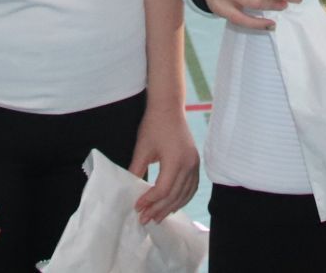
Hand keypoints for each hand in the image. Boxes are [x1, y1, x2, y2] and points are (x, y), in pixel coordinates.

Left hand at [128, 102, 198, 224]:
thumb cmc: (153, 125)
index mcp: (175, 160)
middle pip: (174, 195)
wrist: (169, 107)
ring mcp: (195, 164)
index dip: (150, 201)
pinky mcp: (195, 163)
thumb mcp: (141, 148)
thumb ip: (136, 170)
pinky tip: (172, 205)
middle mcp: (189, 164)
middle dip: (158, 209)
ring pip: (184, 194)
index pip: (163, 189)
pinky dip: (182, 198)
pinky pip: (192, 187)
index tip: (137, 207)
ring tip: (157, 217)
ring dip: (171, 207)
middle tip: (144, 219)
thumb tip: (129, 190)